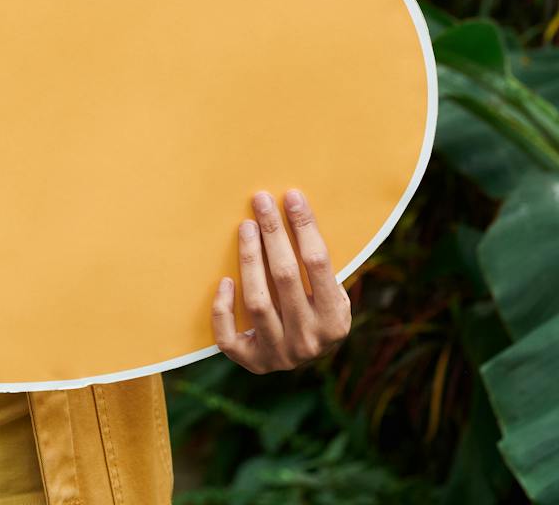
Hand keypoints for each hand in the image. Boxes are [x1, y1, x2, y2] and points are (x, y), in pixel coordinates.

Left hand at [211, 188, 351, 373]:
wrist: (304, 359)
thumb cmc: (316, 312)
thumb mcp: (332, 295)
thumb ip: (319, 267)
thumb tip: (298, 206)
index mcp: (335, 322)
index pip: (318, 263)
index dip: (304, 226)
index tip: (292, 196)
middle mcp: (308, 341)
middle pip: (285, 276)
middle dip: (273, 233)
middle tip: (261, 201)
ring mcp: (278, 354)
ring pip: (257, 301)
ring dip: (249, 259)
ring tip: (246, 227)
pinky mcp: (251, 362)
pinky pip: (229, 336)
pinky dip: (223, 308)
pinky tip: (224, 281)